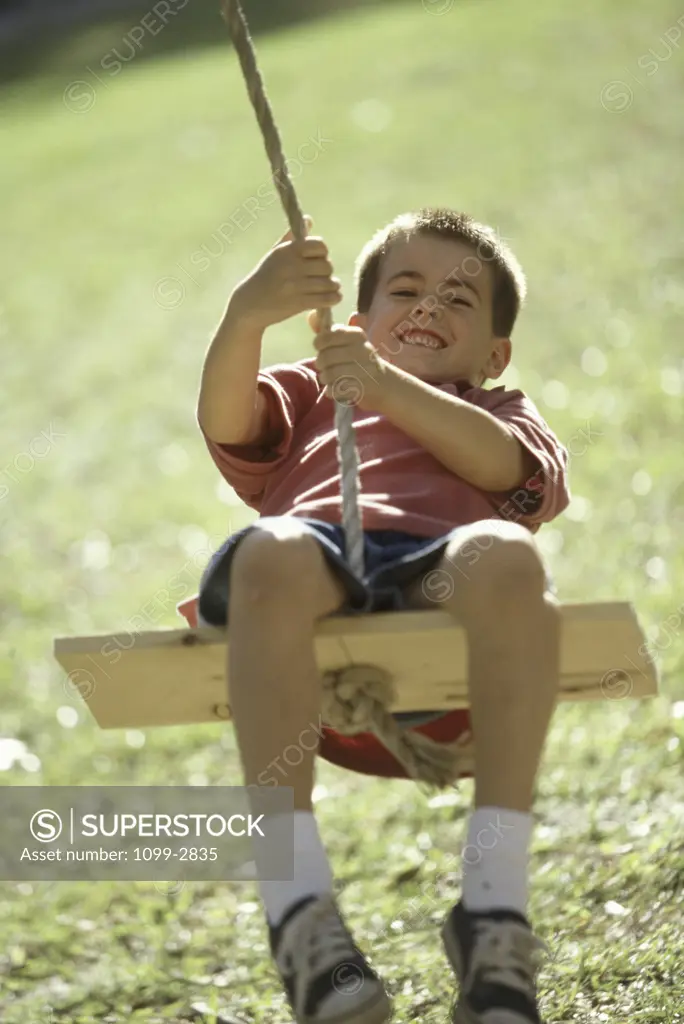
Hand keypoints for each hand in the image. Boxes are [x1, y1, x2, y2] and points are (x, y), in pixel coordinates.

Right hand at [230, 216, 341, 330]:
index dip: (322, 252)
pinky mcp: (299, 303)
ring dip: (332, 286)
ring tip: (327, 288)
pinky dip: (333, 298)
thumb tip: (309, 219)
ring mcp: (296, 285)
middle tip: (320, 277)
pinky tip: (330, 298)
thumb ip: (292, 237)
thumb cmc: (265, 277)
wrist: (250, 304)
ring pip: (329, 283)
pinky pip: (327, 299)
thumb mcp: (275, 254)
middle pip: (327, 265)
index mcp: (287, 250)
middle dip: (326, 272)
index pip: (320, 245)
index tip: (317, 259)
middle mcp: (292, 266)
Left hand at [310, 313, 391, 410]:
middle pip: (326, 357)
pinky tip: (335, 387)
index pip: (328, 336)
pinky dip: (331, 390)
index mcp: (357, 335)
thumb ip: (328, 331)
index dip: (319, 344)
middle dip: (320, 362)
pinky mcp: (361, 388)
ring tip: (328, 377)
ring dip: (325, 377)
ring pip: (329, 374)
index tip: (321, 347)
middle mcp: (363, 350)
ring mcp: (364, 370)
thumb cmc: (357, 358)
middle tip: (323, 365)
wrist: (381, 380)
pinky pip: (335, 389)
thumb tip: (310, 316)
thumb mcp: (345, 341)